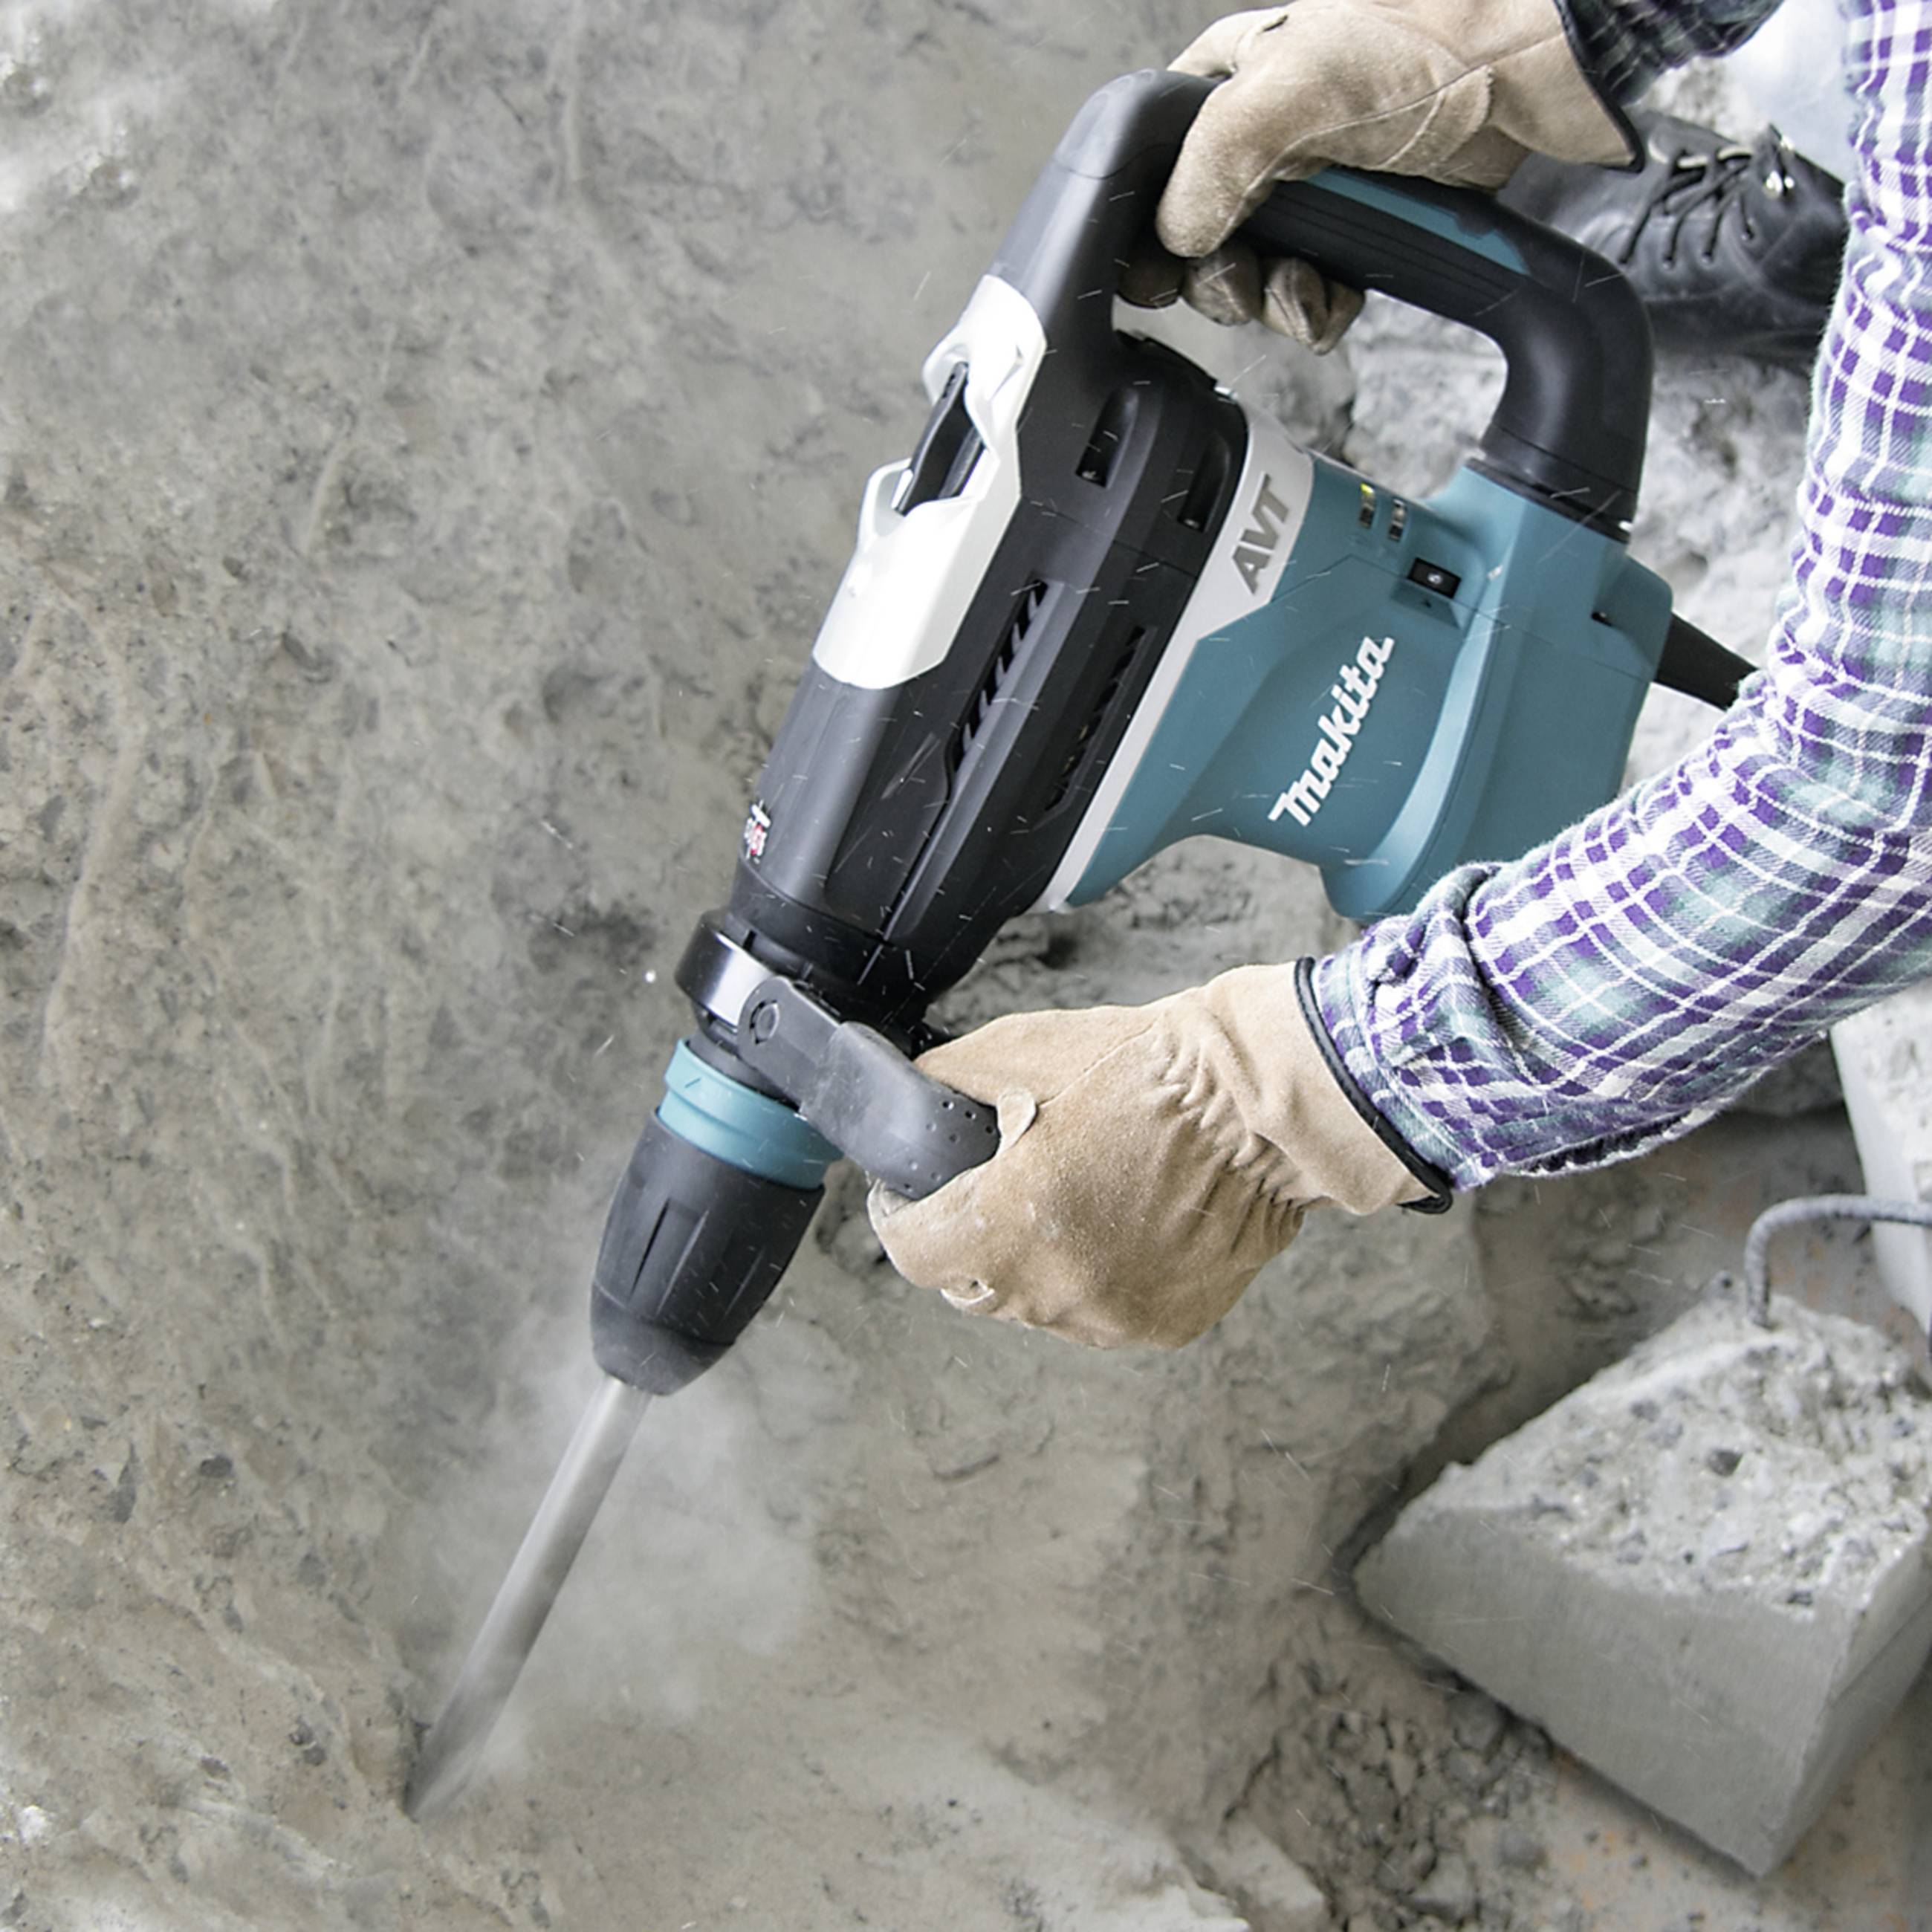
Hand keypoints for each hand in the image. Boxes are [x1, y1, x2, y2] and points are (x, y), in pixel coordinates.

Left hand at [867, 965, 1433, 1348]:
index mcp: (1012, 1223)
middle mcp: (1057, 1287)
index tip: (904, 1193)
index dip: (898, 1216)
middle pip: (969, 1286)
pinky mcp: (1163, 1324)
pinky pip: (1098, 1312)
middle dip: (962, 1239)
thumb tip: (911, 1089)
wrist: (1266, 1105)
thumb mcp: (1024, 1050)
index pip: (914, 1253)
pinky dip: (1091, 1277)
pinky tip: (1114, 1222)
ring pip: (1035, 1304)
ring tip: (1061, 1199)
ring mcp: (1112, 1315)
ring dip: (1029, 1263)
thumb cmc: (1154, 1071)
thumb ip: (949, 1079)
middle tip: (983, 1188)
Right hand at [1125, 0, 1632, 351]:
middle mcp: (1261, 135)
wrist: (1537, 65)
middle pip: (1200, 239)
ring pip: (1256, 275)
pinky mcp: (1360, 225)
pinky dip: (1316, 312)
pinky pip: (1312, 293)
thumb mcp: (1290, 86)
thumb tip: (1174, 237)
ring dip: (1273, 303)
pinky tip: (1334, 301)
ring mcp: (1312, 185)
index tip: (1168, 267)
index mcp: (1225, 81)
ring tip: (1305, 289)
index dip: (1153, 226)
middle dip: (1222, 277)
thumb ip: (1212, 160)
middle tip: (1248, 281)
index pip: (1154, 168)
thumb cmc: (1428, 40)